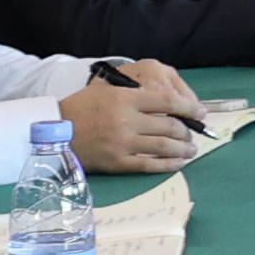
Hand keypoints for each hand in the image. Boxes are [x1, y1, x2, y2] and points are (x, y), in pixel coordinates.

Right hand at [65, 76, 207, 171]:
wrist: (54, 132)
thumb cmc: (82, 108)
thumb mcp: (106, 90)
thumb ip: (135, 92)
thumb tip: (167, 99)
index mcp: (125, 98)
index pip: (167, 100)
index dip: (189, 108)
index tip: (200, 112)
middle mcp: (127, 120)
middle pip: (169, 125)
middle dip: (187, 131)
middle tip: (193, 134)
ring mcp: (123, 143)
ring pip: (164, 146)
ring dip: (183, 149)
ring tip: (191, 150)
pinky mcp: (118, 162)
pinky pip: (150, 164)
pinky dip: (168, 165)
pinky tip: (178, 164)